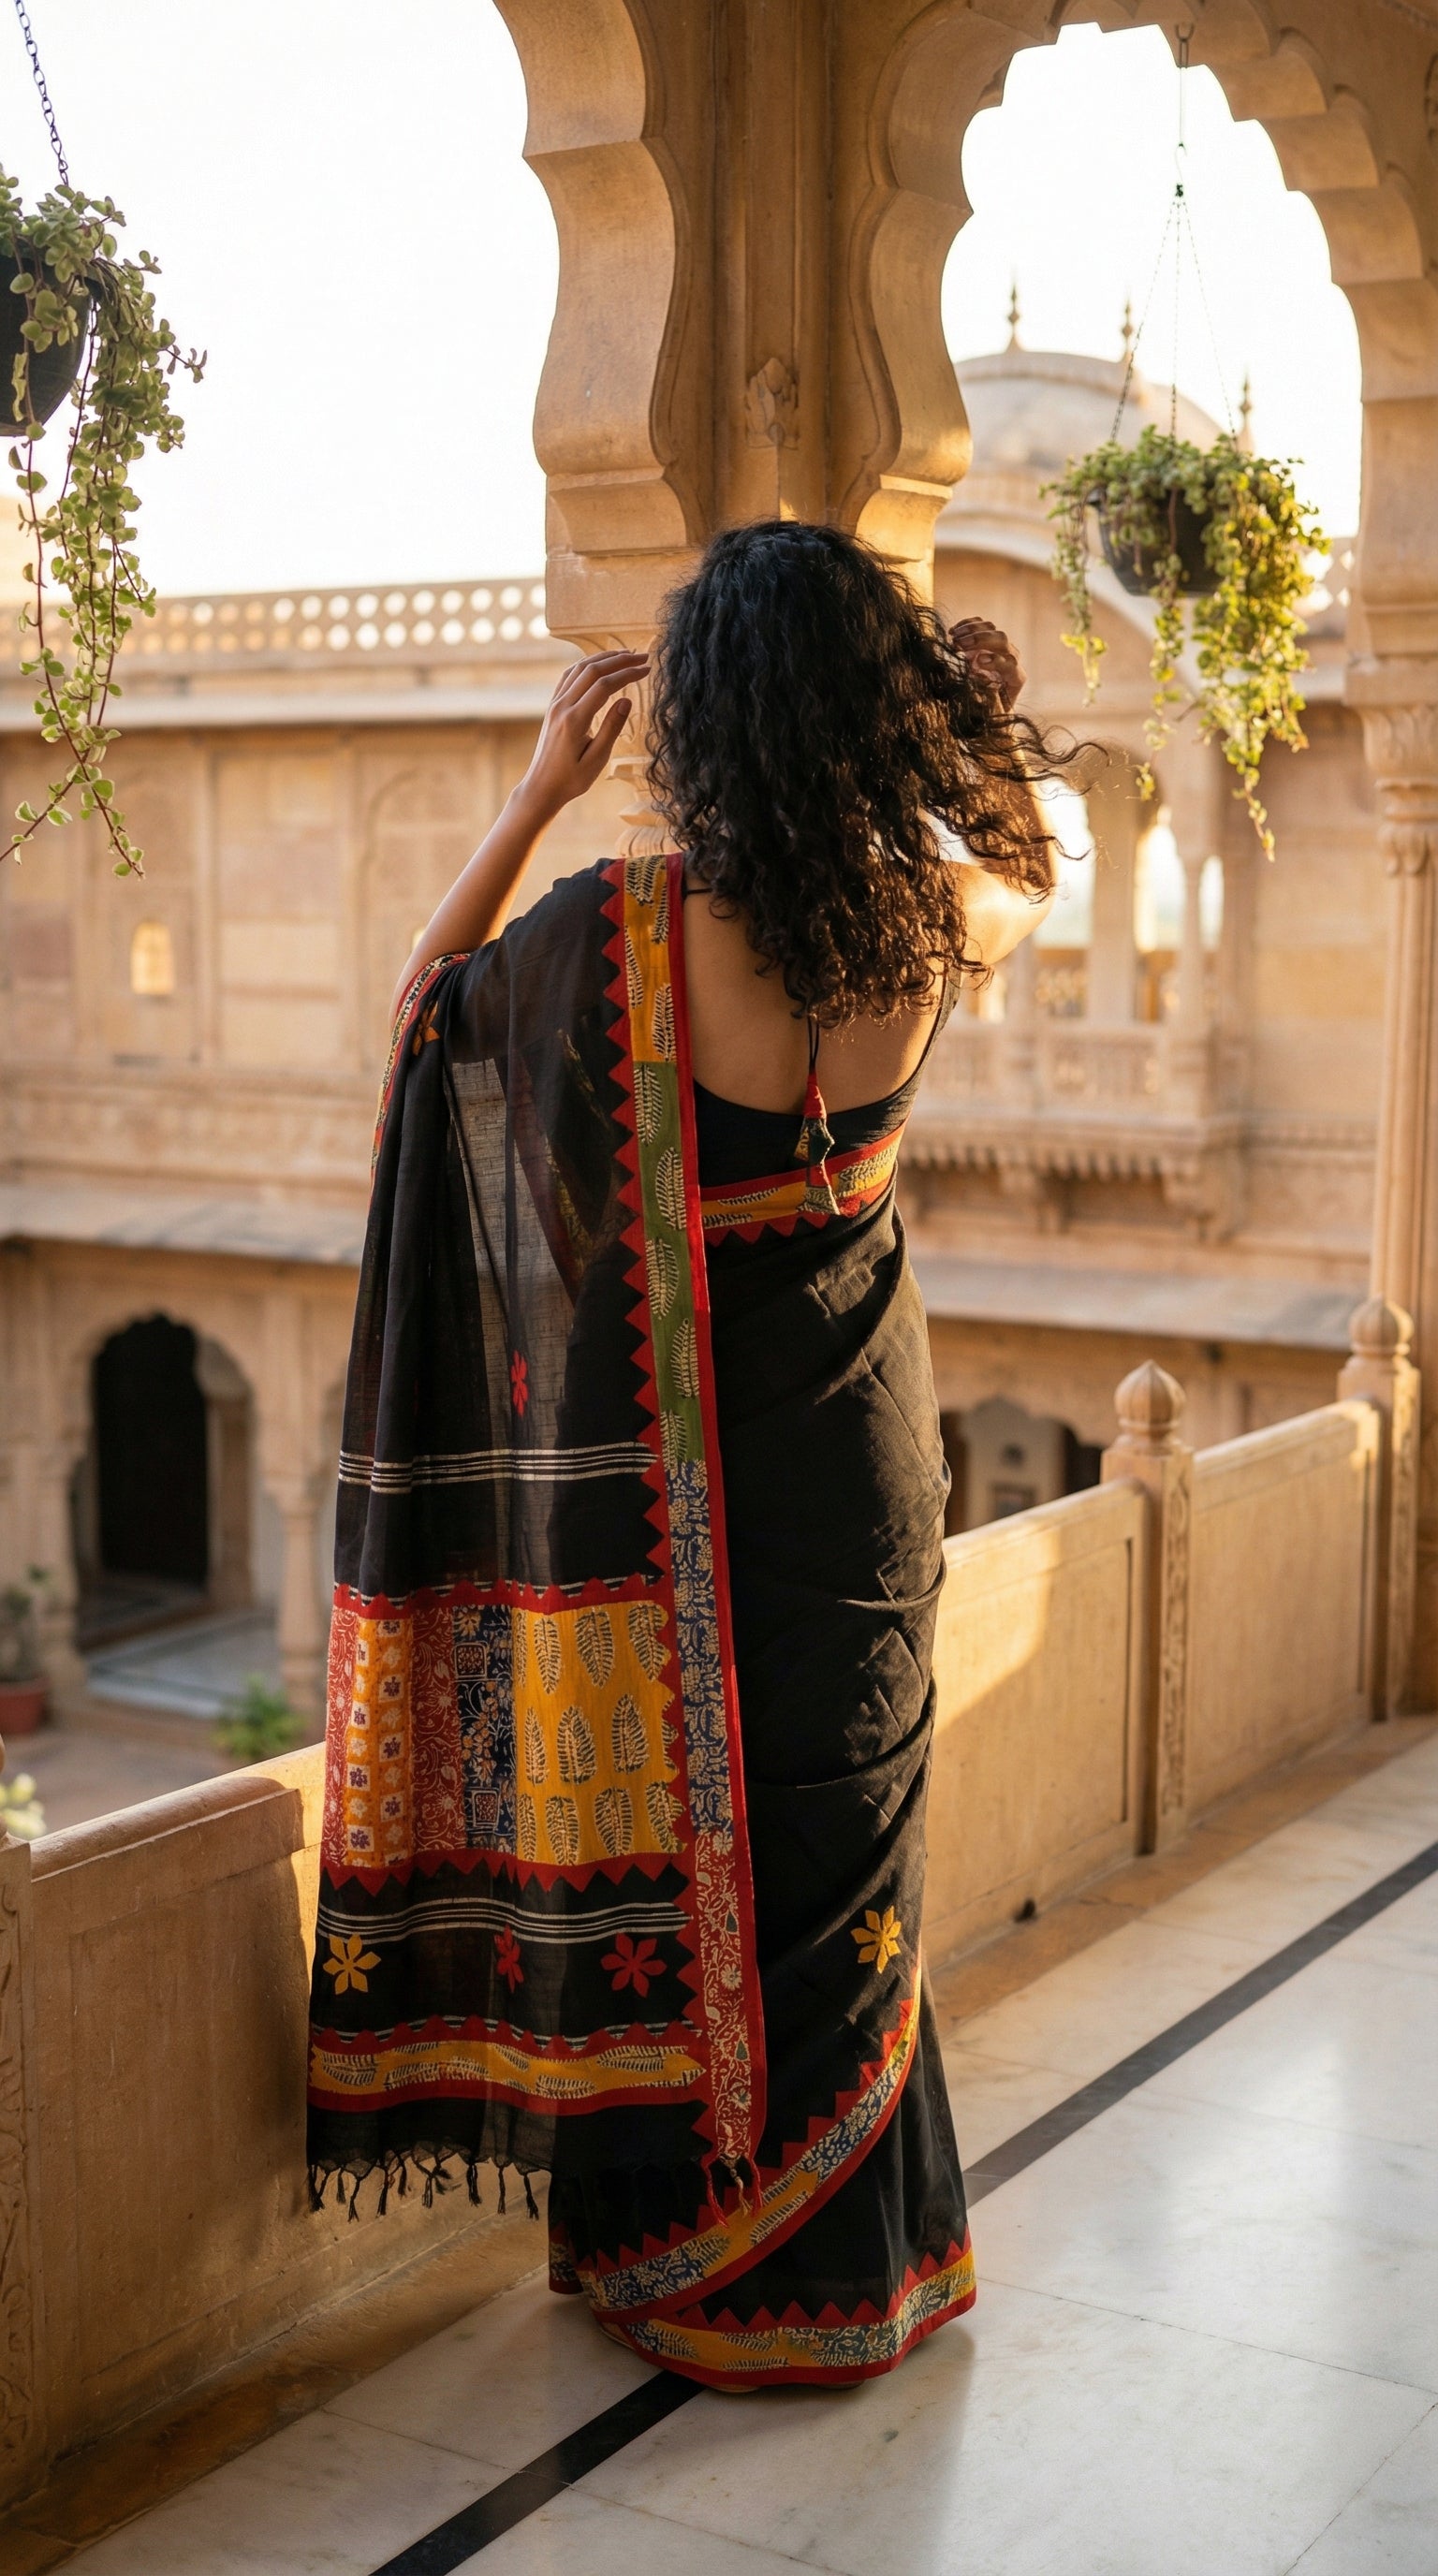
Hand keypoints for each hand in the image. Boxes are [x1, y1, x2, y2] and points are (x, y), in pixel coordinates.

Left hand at [515, 648, 648, 821]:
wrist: (542, 787)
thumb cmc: (571, 779)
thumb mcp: (597, 760)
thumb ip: (611, 728)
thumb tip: (627, 699)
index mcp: (574, 721)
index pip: (604, 686)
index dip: (627, 674)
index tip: (647, 670)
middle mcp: (562, 707)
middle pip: (592, 670)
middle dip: (619, 660)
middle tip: (643, 656)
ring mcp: (555, 704)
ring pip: (579, 669)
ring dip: (604, 658)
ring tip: (626, 655)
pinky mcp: (553, 706)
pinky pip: (569, 676)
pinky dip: (587, 664)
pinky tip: (600, 663)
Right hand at [948, 617, 1024, 713]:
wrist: (985, 707)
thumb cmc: (987, 713)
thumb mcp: (986, 712)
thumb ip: (983, 699)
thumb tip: (973, 684)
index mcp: (1015, 678)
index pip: (1011, 664)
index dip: (996, 661)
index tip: (978, 662)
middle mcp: (1010, 659)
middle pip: (1002, 640)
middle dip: (980, 640)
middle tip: (959, 645)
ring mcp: (998, 647)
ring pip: (991, 629)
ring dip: (971, 631)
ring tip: (953, 638)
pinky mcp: (986, 640)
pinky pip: (980, 625)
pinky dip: (967, 625)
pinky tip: (953, 632)